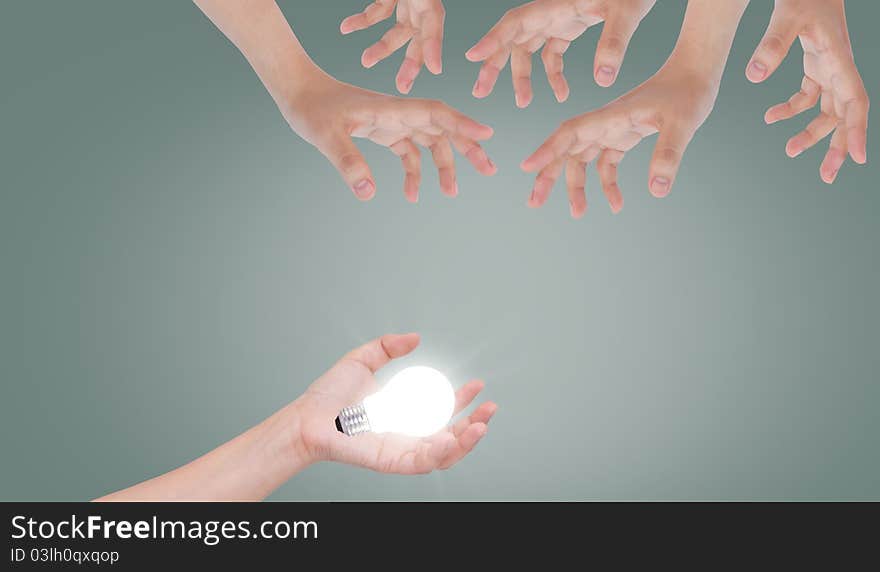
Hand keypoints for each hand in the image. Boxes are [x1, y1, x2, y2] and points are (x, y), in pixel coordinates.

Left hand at [284, 73, 495, 200]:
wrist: (298, 93)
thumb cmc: (312, 108)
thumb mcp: (326, 136)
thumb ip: (348, 162)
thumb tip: (369, 192)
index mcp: (392, 109)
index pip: (435, 112)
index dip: (462, 123)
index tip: (485, 135)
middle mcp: (398, 114)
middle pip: (442, 127)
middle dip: (467, 147)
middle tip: (489, 169)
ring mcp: (393, 123)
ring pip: (430, 141)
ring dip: (444, 165)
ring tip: (450, 192)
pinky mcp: (384, 132)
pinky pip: (409, 152)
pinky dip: (414, 172)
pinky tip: (411, 194)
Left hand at [294, 334, 496, 473]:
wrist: (307, 416)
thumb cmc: (329, 395)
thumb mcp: (364, 359)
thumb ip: (388, 347)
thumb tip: (415, 337)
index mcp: (405, 413)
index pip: (443, 410)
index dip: (464, 400)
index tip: (479, 385)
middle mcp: (407, 434)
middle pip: (451, 436)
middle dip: (476, 425)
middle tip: (491, 408)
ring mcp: (401, 450)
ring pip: (444, 455)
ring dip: (466, 443)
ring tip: (481, 426)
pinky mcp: (391, 462)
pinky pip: (421, 463)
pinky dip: (440, 453)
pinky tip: (450, 437)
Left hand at [341, 0, 445, 93]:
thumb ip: (426, 13)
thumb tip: (425, 33)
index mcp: (430, 5)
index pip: (433, 32)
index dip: (434, 50)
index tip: (435, 70)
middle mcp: (420, 9)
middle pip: (417, 42)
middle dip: (410, 65)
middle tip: (403, 87)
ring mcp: (405, 4)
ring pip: (395, 34)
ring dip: (381, 50)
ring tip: (366, 62)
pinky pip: (375, 14)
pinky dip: (360, 23)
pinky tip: (345, 29)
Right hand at [466, 0, 655, 105]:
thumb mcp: (627, 12)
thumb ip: (613, 44)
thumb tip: (602, 80)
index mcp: (555, 5)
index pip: (515, 22)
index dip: (492, 40)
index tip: (472, 57)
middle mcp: (551, 12)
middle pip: (512, 38)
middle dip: (494, 65)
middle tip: (480, 92)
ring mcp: (559, 19)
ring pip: (528, 49)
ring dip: (523, 76)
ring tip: (524, 103)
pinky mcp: (571, 27)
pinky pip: (552, 54)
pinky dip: (553, 75)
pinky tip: (562, 94)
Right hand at [521, 62, 718, 216]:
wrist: (695, 75)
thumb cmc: (687, 93)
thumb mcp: (682, 124)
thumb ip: (668, 154)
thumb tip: (657, 191)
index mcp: (610, 115)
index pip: (570, 132)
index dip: (547, 150)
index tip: (528, 168)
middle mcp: (604, 123)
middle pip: (567, 149)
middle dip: (548, 174)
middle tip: (534, 202)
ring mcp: (611, 131)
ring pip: (582, 160)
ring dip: (576, 186)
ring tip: (577, 213)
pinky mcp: (622, 137)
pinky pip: (606, 165)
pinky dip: (607, 185)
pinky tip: (617, 205)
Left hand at [746, 0, 868, 182]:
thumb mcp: (787, 16)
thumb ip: (771, 46)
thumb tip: (754, 75)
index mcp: (839, 60)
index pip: (854, 102)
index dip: (856, 130)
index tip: (856, 158)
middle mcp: (839, 68)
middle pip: (845, 115)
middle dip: (838, 145)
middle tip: (827, 175)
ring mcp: (829, 69)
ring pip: (827, 110)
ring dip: (812, 132)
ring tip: (791, 150)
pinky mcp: (816, 66)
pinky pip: (809, 96)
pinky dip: (792, 110)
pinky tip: (769, 118)